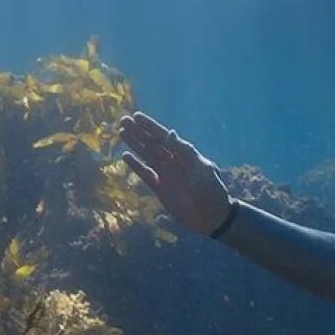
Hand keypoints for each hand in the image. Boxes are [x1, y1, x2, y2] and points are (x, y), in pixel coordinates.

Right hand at [118, 113, 233, 235]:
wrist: (213, 216)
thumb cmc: (212, 191)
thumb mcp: (202, 169)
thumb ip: (186, 152)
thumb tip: (171, 133)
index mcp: (185, 155)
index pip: (164, 137)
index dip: (151, 127)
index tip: (137, 117)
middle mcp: (173, 162)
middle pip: (152, 143)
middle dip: (138, 132)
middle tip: (123, 120)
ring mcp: (166, 174)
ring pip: (147, 155)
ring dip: (135, 144)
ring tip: (122, 132)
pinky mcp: (160, 188)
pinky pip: (145, 174)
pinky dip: (135, 165)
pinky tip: (125, 156)